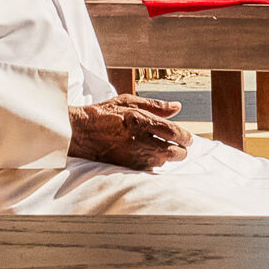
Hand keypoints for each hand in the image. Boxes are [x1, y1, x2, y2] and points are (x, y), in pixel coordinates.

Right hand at [67, 94, 192, 170]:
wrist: (80, 132)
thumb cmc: (104, 114)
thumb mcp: (129, 101)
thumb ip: (156, 105)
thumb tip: (177, 106)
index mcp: (140, 121)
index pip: (173, 132)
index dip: (185, 137)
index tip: (188, 138)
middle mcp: (138, 140)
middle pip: (173, 152)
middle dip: (181, 150)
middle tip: (181, 145)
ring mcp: (133, 155)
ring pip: (163, 161)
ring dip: (168, 156)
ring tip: (163, 148)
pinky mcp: (128, 166)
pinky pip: (150, 168)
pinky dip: (155, 162)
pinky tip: (150, 154)